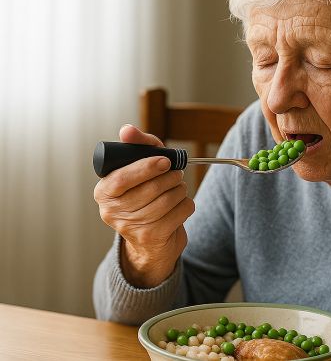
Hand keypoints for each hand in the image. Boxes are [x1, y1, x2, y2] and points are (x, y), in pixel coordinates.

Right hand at [94, 124, 194, 287]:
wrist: (151, 239)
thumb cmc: (145, 194)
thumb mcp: (140, 166)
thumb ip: (137, 145)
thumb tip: (127, 130)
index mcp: (104, 191)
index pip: (122, 178)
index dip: (147, 167)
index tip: (165, 161)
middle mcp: (111, 212)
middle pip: (150, 189)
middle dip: (170, 177)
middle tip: (176, 174)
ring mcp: (131, 228)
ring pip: (168, 199)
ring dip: (180, 190)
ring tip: (177, 188)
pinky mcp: (151, 237)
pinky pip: (180, 212)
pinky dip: (186, 204)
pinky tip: (180, 205)